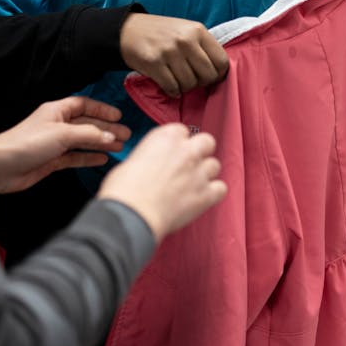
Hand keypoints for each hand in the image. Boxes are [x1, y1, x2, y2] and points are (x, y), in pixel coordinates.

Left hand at [0, 96, 130, 195]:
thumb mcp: (63, 134)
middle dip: (107, 129)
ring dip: (101, 143)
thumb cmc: (25, 143)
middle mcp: (56, 125)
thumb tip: (111, 136)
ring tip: (119, 146)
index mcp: (57, 111)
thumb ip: (90, 135)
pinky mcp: (52, 161)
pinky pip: (75, 157)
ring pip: (84, 141)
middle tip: (126, 134)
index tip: (118, 116)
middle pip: (88, 124)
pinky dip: (89, 157)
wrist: (0, 166)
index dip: (102, 109)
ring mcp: (55, 144)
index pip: (85, 105)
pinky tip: (102, 158)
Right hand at [97, 123, 226, 240]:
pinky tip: (203, 198)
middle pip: (207, 141)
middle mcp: (187, 150)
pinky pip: (221, 188)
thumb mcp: (131, 161)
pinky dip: (214, 193)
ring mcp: (199, 171)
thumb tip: (152, 165)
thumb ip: (151, 156)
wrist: (131, 214)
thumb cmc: (123, 191)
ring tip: (192, 185)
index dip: (178, 143)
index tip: (172, 153)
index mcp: (166, 137)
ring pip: (215, 165)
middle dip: (200, 152)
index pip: (182, 131)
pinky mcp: (206, 194)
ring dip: (206, 173)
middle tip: (189, 164)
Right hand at [120, 13, 229, 95]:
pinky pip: (172, 87)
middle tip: (193, 80)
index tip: (210, 76)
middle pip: (208, 75)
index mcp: (198, 31)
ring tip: (179, 81)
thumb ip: (202, 47)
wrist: (127, 30)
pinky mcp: (154, 63)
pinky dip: (173, 91)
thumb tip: (219, 72)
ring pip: (190, 84)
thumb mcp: (186, 31)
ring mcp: (169, 51)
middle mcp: (186, 40)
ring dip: (185, 87)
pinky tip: (170, 86)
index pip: (222, 61)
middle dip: (202, 83)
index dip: (218, 74)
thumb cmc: (161, 33)